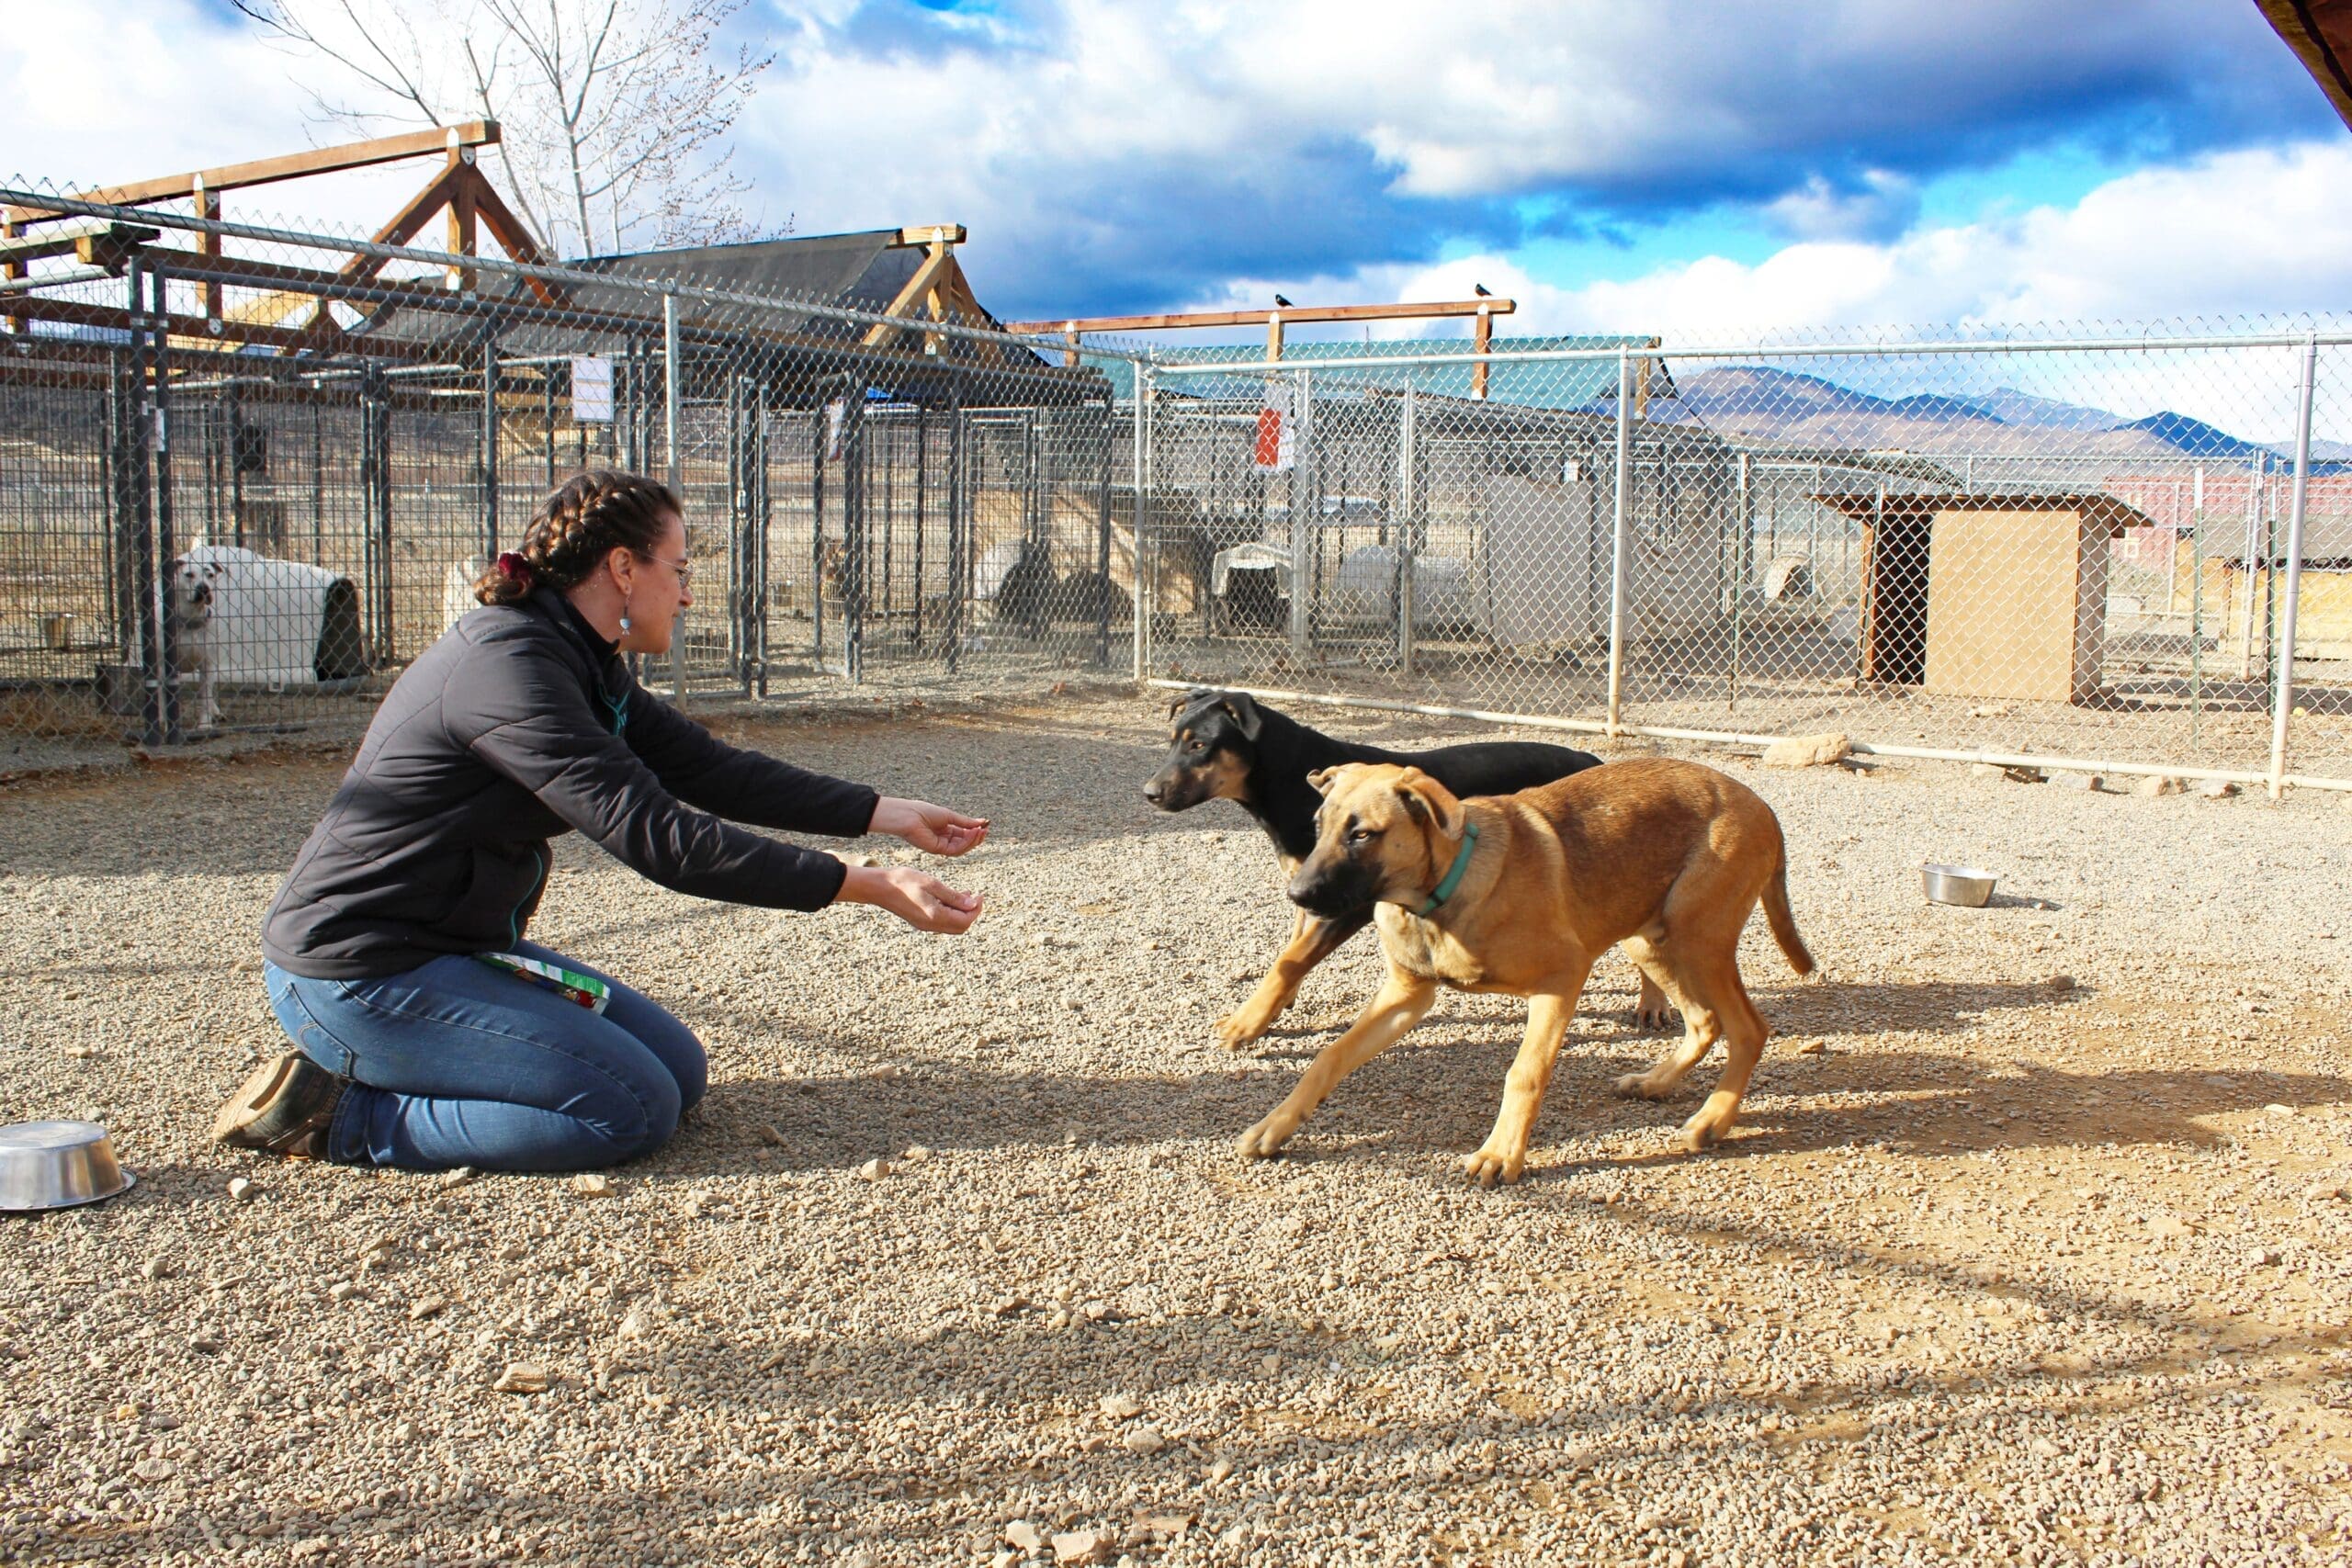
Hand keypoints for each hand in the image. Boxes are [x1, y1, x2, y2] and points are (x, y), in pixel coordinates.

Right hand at [835, 864, 983, 933]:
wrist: (880, 887)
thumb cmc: (905, 881)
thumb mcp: (932, 884)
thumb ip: (953, 896)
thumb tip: (972, 904)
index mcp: (935, 916)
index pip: (965, 920)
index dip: (976, 909)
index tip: (980, 895)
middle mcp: (931, 925)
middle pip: (961, 927)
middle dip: (971, 913)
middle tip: (975, 896)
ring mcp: (925, 926)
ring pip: (952, 926)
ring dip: (961, 913)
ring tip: (965, 894)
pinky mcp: (920, 922)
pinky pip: (942, 923)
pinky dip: (951, 913)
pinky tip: (950, 898)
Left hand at [869, 796, 989, 856]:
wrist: (908, 815)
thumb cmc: (924, 812)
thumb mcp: (949, 815)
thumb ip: (965, 822)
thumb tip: (982, 822)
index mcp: (945, 830)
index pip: (964, 834)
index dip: (975, 831)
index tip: (985, 825)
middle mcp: (944, 839)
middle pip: (964, 843)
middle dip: (976, 837)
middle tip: (985, 830)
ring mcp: (940, 846)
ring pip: (962, 848)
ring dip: (973, 840)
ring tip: (980, 831)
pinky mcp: (938, 850)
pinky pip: (956, 849)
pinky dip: (966, 842)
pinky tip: (972, 833)